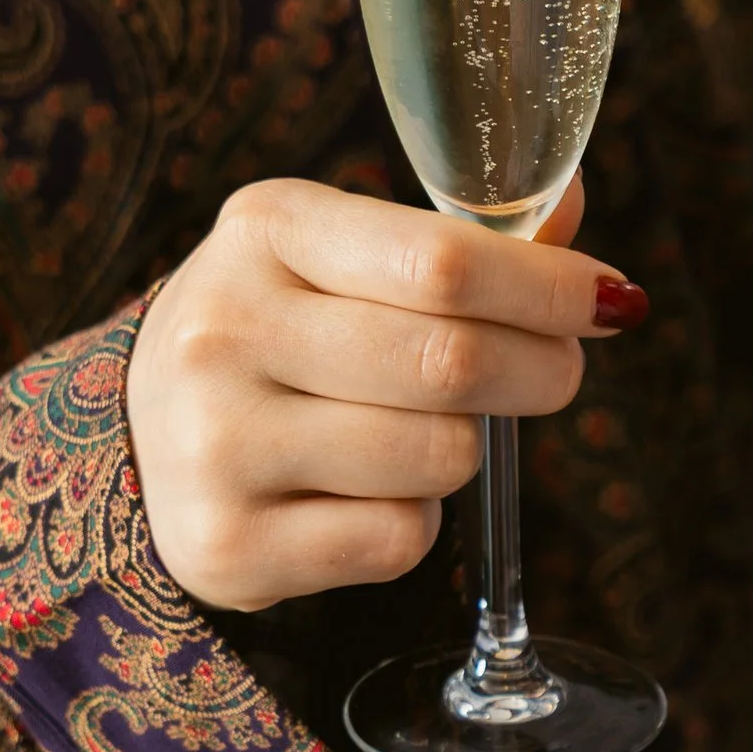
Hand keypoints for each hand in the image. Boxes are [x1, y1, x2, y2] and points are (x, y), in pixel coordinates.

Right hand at [125, 176, 645, 609]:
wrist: (145, 437)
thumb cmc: (280, 330)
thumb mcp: (342, 255)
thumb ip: (456, 239)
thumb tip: (570, 206)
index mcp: (265, 228)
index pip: (443, 262)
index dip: (548, 289)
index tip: (607, 301)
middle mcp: (225, 330)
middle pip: (452, 363)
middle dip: (540, 371)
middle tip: (555, 373)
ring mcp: (216, 444)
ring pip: (437, 457)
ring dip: (462, 452)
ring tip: (419, 432)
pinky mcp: (228, 546)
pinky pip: (398, 540)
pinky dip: (411, 523)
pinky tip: (360, 495)